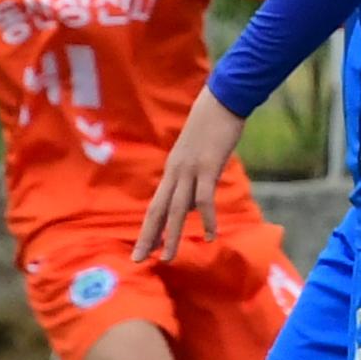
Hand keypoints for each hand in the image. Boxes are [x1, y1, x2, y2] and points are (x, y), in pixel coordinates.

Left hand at [137, 87, 246, 263]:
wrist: (222, 99)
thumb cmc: (213, 123)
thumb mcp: (197, 151)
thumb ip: (193, 174)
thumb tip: (194, 197)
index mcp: (172, 169)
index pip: (156, 205)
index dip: (149, 228)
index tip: (142, 249)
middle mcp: (176, 172)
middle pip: (158, 210)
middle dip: (148, 237)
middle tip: (138, 260)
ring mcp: (190, 170)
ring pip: (176, 209)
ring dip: (171, 235)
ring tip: (167, 258)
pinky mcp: (207, 167)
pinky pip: (204, 199)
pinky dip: (206, 219)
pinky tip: (210, 235)